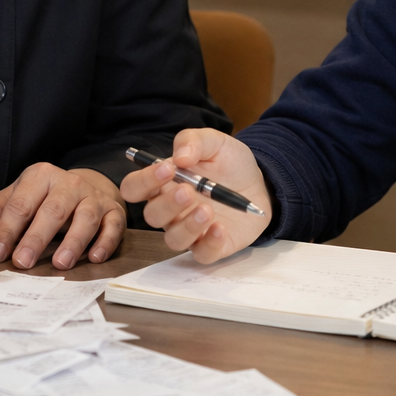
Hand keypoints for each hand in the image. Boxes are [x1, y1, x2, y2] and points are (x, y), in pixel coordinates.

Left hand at [0, 165, 126, 269]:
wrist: (86, 186)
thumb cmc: (45, 197)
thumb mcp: (18, 195)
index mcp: (41, 176)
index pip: (22, 204)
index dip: (8, 229)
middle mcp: (69, 182)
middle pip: (53, 210)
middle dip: (37, 237)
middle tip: (23, 262)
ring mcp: (94, 196)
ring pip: (85, 217)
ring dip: (73, 242)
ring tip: (60, 264)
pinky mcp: (114, 210)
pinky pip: (113, 226)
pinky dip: (105, 242)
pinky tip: (95, 257)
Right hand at [119, 129, 271, 263]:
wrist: (260, 184)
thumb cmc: (230, 163)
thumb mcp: (215, 142)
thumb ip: (194, 141)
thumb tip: (180, 156)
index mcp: (164, 183)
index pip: (135, 187)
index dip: (143, 181)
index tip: (167, 169)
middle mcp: (172, 210)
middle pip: (151, 216)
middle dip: (167, 205)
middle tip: (189, 191)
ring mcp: (190, 230)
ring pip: (173, 239)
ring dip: (187, 226)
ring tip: (208, 210)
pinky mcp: (211, 246)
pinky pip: (202, 254)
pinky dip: (209, 244)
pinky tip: (220, 228)